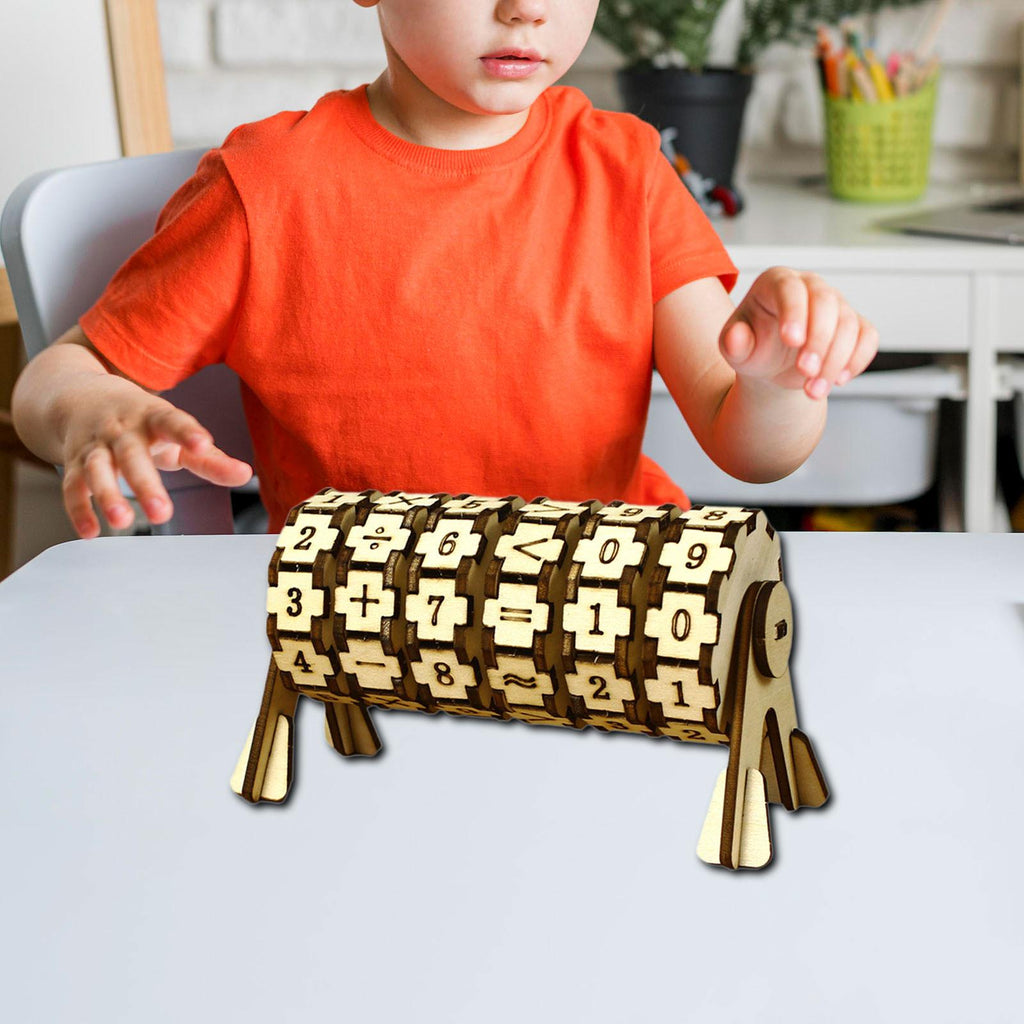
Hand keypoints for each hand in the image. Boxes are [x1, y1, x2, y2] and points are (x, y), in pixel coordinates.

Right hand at [61, 377, 252, 537]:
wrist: (82, 397)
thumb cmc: (142, 421)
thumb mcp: (176, 433)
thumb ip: (210, 458)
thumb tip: (245, 475)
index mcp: (153, 417)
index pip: (172, 422)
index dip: (188, 433)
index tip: (203, 445)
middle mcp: (122, 429)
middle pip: (132, 455)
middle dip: (145, 484)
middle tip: (162, 513)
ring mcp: (95, 445)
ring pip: (97, 469)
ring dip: (108, 495)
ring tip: (122, 521)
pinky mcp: (73, 462)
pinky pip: (72, 486)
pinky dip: (79, 509)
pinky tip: (91, 531)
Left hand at [718, 267, 878, 399]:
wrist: (772, 366)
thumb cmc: (753, 349)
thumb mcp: (736, 349)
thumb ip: (733, 343)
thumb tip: (735, 338)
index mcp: (776, 282)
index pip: (790, 289)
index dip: (794, 312)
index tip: (791, 340)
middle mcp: (810, 286)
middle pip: (826, 302)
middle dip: (818, 340)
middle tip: (805, 372)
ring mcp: (836, 303)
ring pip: (848, 324)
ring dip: (835, 360)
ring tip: (813, 390)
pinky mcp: (855, 324)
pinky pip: (867, 337)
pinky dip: (857, 360)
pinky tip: (838, 381)